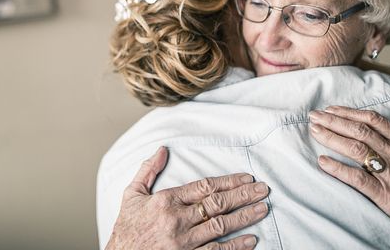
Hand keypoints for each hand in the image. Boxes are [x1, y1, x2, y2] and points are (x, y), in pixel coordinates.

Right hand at [106, 147, 269, 249]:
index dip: (228, 181)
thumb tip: (161, 149)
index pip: (204, 187)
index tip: (246, 178)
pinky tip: (250, 240)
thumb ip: (147, 171)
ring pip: (220, 227)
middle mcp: (177, 220)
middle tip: (263, 190)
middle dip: (243, 196)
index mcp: (166, 201)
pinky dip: (234, 247)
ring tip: (262, 209)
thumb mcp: (131, 195)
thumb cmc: (126, 229)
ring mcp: (183, 242)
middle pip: (217, 204)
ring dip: (244, 217)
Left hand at [308, 101, 389, 248]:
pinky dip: (339, 169)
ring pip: (357, 150)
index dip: (350, 112)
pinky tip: (323, 162)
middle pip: (361, 131)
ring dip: (332, 138)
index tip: (331, 109)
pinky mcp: (388, 197)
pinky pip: (358, 179)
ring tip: (314, 131)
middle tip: (314, 116)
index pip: (374, 120)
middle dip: (334, 121)